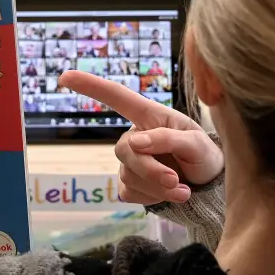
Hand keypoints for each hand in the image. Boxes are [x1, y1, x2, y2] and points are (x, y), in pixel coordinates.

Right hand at [59, 70, 222, 205]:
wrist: (210, 186)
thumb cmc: (205, 155)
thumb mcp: (197, 144)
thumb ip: (168, 139)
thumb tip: (135, 142)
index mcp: (151, 116)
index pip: (117, 97)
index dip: (90, 85)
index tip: (64, 76)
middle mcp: (136, 136)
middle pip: (124, 150)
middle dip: (150, 170)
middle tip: (177, 182)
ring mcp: (131, 161)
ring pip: (128, 176)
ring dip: (158, 187)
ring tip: (183, 189)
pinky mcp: (131, 185)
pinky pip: (129, 194)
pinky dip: (152, 198)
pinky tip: (169, 195)